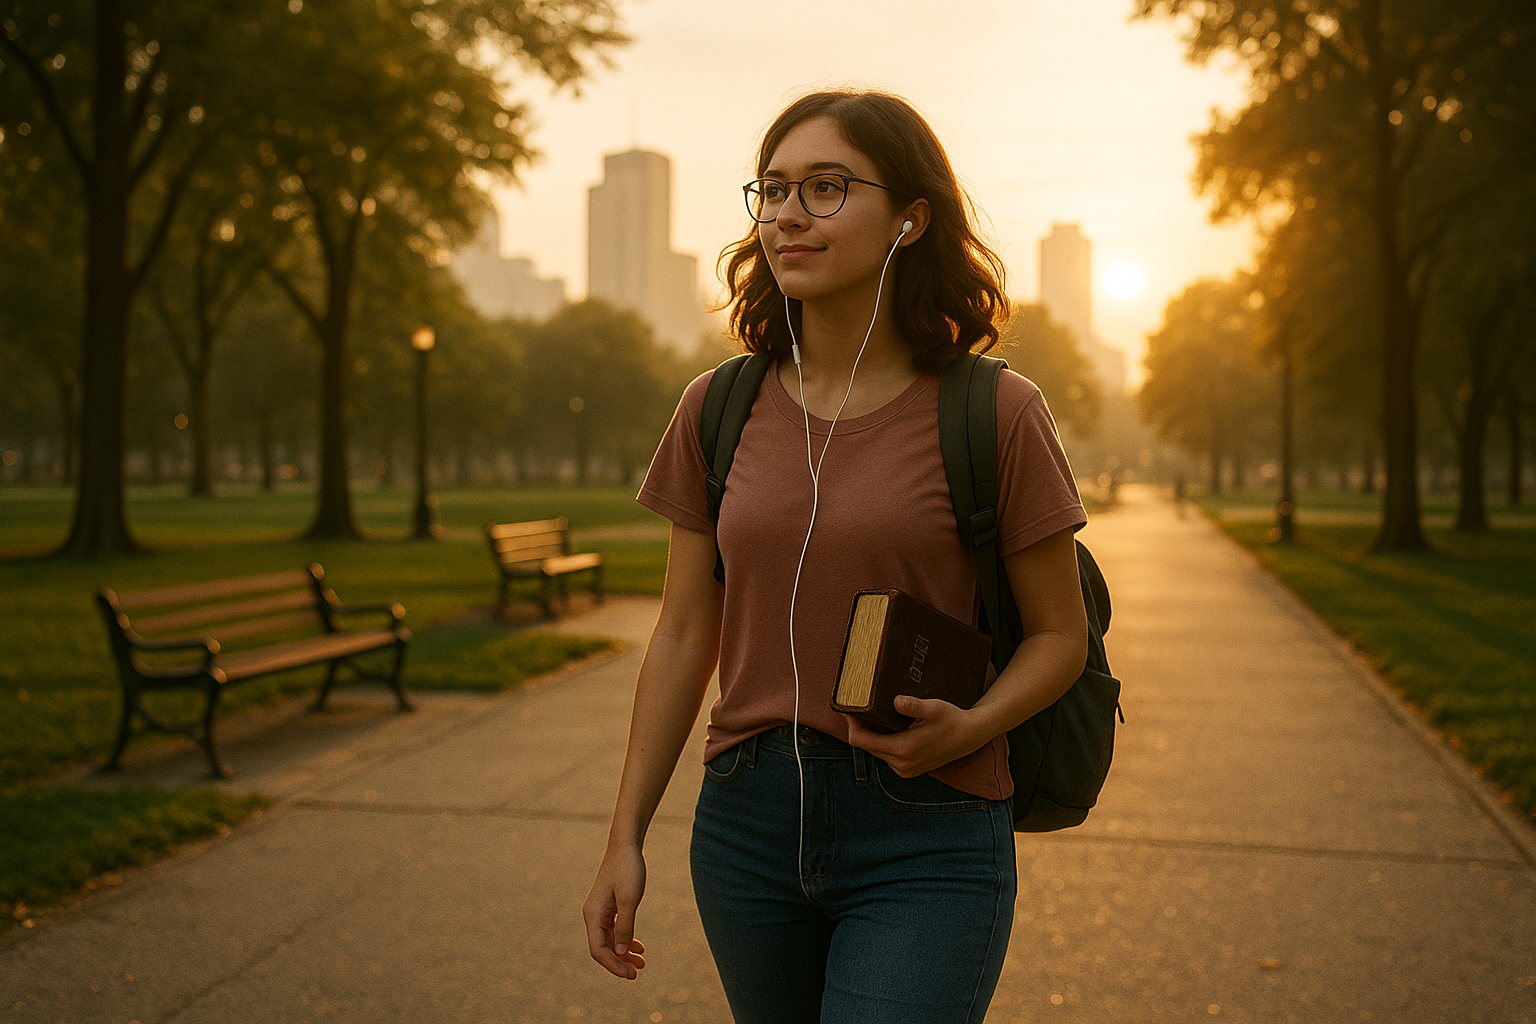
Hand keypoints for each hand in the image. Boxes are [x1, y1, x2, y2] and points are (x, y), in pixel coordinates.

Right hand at [583, 844, 647, 979]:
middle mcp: (593, 915)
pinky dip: (625, 939)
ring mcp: (601, 910)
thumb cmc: (628, 869)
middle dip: (620, 962)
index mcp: (593, 914)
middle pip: (603, 948)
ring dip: (624, 953)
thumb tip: (622, 952)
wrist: (626, 845)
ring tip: (642, 962)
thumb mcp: (630, 899)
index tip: (631, 974)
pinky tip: (638, 946)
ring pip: (610, 940)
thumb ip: (626, 926)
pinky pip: (614, 930)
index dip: (613, 965)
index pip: (599, 950)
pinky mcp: (609, 906)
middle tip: (638, 972)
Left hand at [844, 695, 988, 777]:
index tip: (848, 709)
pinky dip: (880, 743)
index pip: (861, 740)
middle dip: (859, 728)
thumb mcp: (934, 708)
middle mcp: (901, 764)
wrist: (970, 737)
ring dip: (869, 736)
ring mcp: (904, 769)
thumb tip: (896, 701)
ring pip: (875, 751)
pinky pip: (885, 756)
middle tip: (855, 707)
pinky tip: (883, 728)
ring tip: (868, 715)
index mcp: (903, 749)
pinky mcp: (908, 770)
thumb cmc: (952, 719)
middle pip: (866, 746)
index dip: (851, 724)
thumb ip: (913, 706)